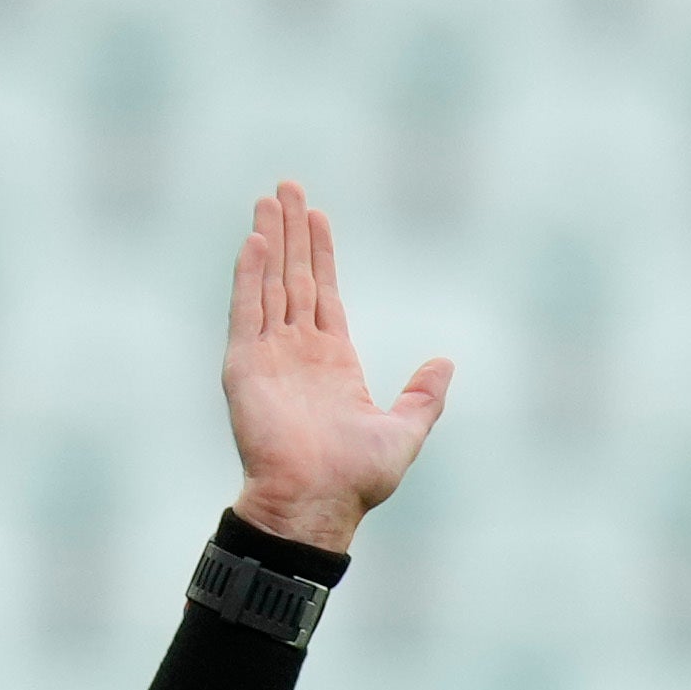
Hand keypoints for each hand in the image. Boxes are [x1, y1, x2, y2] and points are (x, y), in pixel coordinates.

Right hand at [221, 179, 450, 549]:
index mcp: (332, 362)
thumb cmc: (357, 479)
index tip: (317, 215)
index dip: (320, 253)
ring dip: (269, 241)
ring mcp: (269, 357)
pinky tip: (255, 241)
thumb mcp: (405, 431)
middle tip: (287, 186)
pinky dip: (249, 275)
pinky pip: (247, 312)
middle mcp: (297, 353)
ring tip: (268, 199)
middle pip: (294, 277)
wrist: (315, 503)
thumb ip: (424, 396)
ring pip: (269, 284)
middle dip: (292, 231)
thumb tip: (445, 362)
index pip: (323, 293)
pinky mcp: (245, 367)